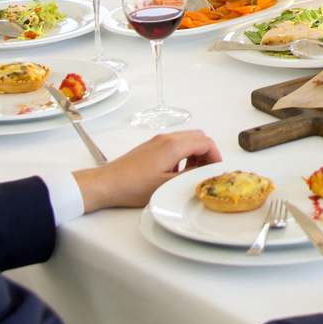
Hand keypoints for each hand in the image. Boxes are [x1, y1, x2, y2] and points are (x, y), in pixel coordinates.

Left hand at [73, 130, 220, 212]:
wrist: (106, 184)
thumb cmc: (132, 186)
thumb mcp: (167, 186)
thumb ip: (190, 177)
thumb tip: (206, 173)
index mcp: (173, 146)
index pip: (205, 142)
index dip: (215, 156)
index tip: (215, 170)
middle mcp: (166, 138)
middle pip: (198, 137)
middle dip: (206, 153)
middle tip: (205, 171)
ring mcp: (157, 141)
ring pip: (186, 140)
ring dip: (194, 154)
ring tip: (190, 174)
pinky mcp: (150, 147)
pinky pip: (173, 145)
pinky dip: (182, 155)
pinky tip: (174, 172)